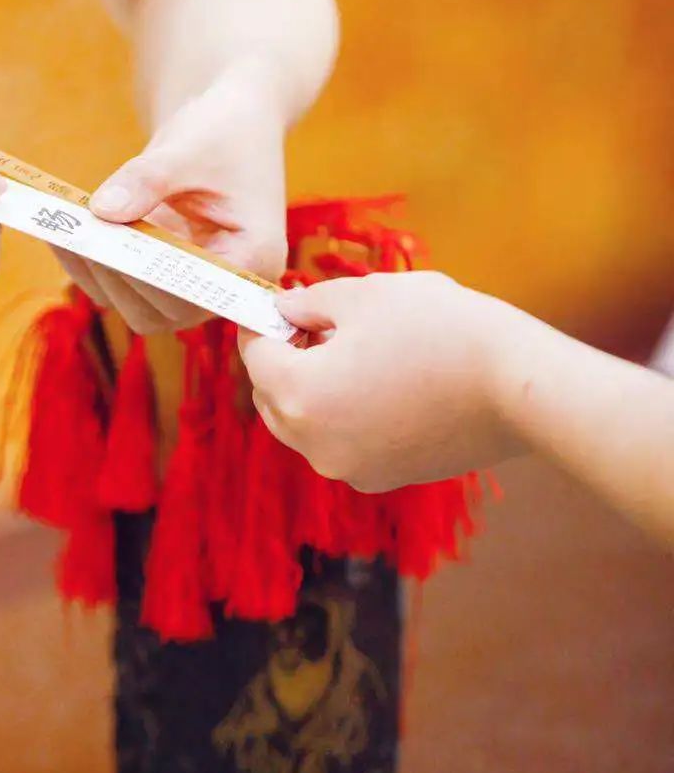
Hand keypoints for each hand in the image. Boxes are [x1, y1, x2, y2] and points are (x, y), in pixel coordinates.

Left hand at [58, 64, 287, 331]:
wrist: (229, 123)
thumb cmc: (224, 130)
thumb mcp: (188, 147)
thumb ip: (147, 180)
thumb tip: (102, 212)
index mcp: (254, 258)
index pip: (198, 292)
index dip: (149, 278)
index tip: (106, 250)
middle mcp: (226, 284)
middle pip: (164, 310)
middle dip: (116, 276)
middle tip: (73, 237)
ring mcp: (193, 283)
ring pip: (136, 304)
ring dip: (96, 272)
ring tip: (61, 230)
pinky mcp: (164, 274)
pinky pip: (122, 284)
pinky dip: (91, 262)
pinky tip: (63, 230)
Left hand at [238, 272, 526, 489]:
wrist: (518, 386)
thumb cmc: (441, 329)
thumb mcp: (365, 295)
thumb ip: (310, 303)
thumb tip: (283, 309)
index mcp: (300, 395)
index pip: (255, 356)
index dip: (262, 324)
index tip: (275, 304)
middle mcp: (315, 444)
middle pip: (272, 398)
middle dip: (283, 360)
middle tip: (315, 324)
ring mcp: (350, 468)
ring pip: (305, 425)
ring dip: (312, 390)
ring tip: (352, 351)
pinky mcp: (384, 477)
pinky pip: (342, 442)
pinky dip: (344, 415)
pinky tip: (381, 382)